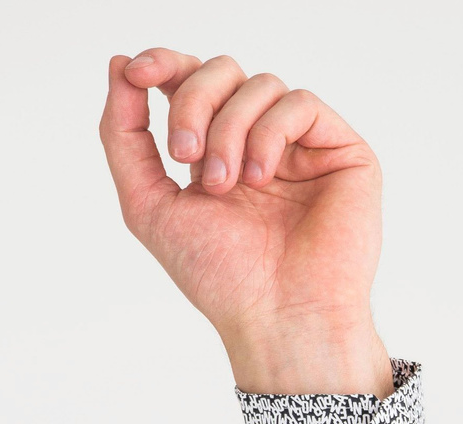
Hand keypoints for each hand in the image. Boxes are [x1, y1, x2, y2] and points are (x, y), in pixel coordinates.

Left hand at [99, 49, 393, 396]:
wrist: (277, 318)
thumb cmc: (223, 279)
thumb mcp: (149, 206)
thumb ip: (124, 138)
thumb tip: (120, 66)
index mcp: (217, 156)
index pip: (191, 84)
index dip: (164, 65)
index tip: (137, 75)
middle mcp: (260, 146)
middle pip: (222, 72)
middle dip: (192, 103)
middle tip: (185, 155)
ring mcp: (303, 149)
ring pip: (260, 85)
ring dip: (229, 129)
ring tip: (227, 185)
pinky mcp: (343, 153)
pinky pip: (300, 104)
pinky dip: (270, 132)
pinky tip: (260, 176)